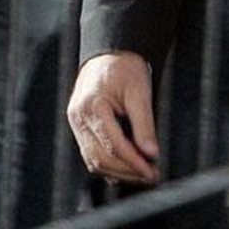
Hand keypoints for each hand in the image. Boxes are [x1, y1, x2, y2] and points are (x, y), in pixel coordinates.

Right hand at [66, 52, 159, 184]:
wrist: (108, 53)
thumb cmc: (124, 67)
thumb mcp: (140, 90)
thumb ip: (144, 124)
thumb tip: (151, 154)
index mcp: (92, 106)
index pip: (113, 146)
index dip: (134, 163)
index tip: (152, 172)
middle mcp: (78, 117)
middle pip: (101, 158)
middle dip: (127, 171)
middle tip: (151, 175)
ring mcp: (75, 123)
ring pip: (94, 160)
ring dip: (118, 172)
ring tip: (142, 173)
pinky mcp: (79, 126)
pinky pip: (91, 153)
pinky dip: (108, 164)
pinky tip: (126, 167)